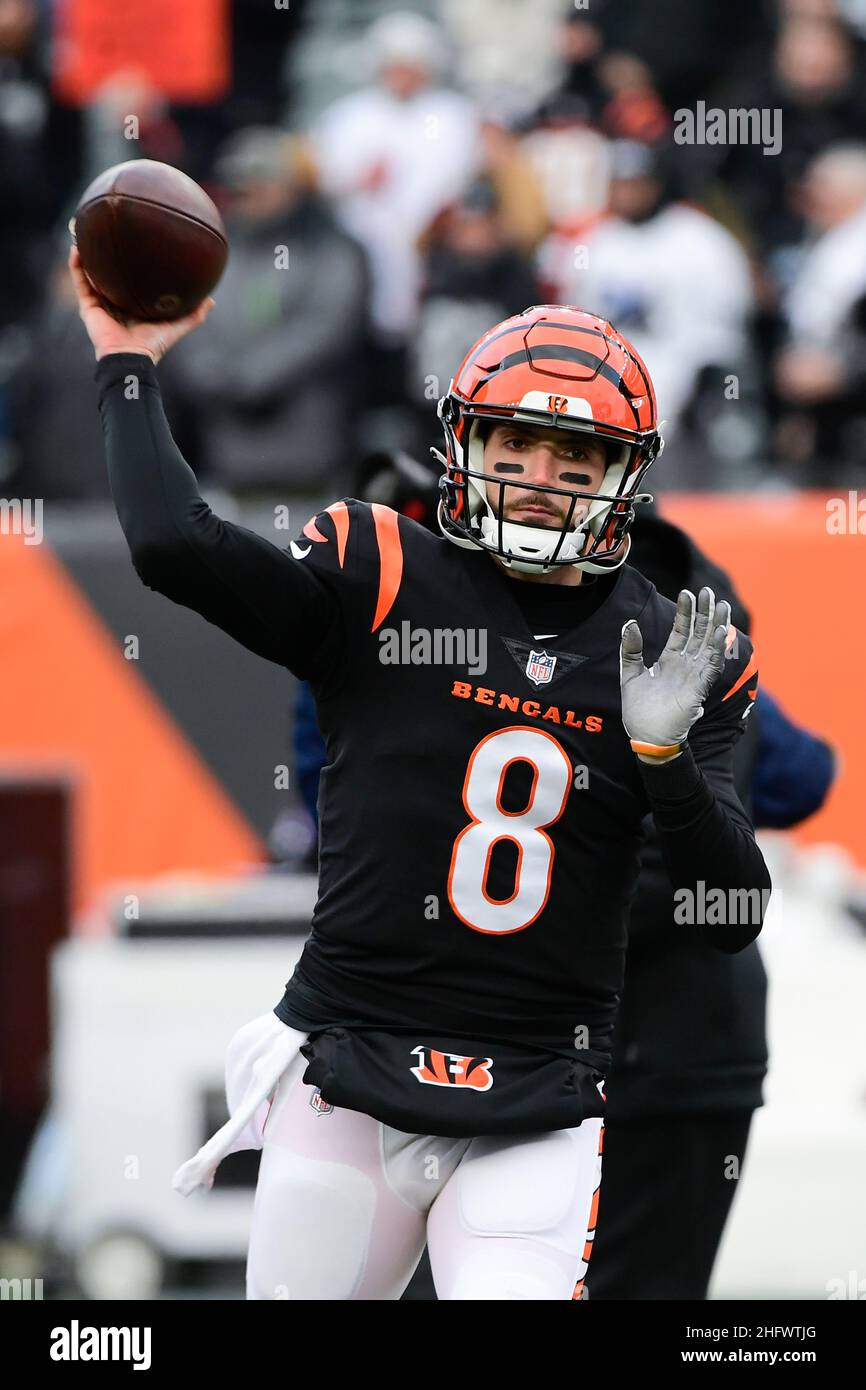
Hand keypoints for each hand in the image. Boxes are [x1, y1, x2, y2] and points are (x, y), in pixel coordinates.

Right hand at [68, 243, 214, 364]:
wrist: (131, 357)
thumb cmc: (153, 344)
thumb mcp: (177, 326)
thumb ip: (194, 315)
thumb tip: (211, 300)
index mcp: (133, 304)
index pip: (131, 280)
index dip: (131, 263)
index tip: (135, 242)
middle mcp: (115, 302)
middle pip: (109, 273)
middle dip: (107, 254)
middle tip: (110, 230)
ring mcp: (100, 303)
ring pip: (91, 273)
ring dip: (88, 253)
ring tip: (87, 231)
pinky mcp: (88, 306)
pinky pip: (80, 281)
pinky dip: (76, 265)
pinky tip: (77, 246)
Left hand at [620, 587, 730, 759]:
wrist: (646, 736)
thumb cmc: (639, 710)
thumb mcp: (630, 674)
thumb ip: (631, 649)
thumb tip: (630, 623)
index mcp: (669, 660)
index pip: (681, 631)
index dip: (685, 612)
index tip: (687, 593)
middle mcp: (685, 665)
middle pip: (699, 633)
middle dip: (704, 612)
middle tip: (709, 592)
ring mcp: (694, 676)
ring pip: (709, 646)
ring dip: (716, 626)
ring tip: (721, 605)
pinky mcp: (699, 689)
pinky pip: (710, 666)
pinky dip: (716, 649)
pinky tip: (720, 633)